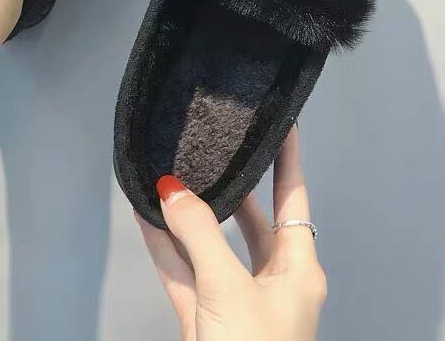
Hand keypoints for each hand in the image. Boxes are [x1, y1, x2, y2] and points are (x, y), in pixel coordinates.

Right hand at [137, 126, 325, 339]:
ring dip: (187, 217)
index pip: (294, 200)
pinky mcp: (206, 321)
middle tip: (214, 147)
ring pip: (210, 246)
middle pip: (252, 220)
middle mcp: (272, 281)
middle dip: (231, 186)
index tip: (283, 123)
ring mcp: (237, 302)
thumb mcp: (229, 288)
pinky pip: (185, 274)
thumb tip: (170, 189)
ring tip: (169, 177)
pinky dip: (166, 250)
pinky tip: (146, 220)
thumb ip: (198, 235)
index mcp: (298, 271)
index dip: (288, 161)